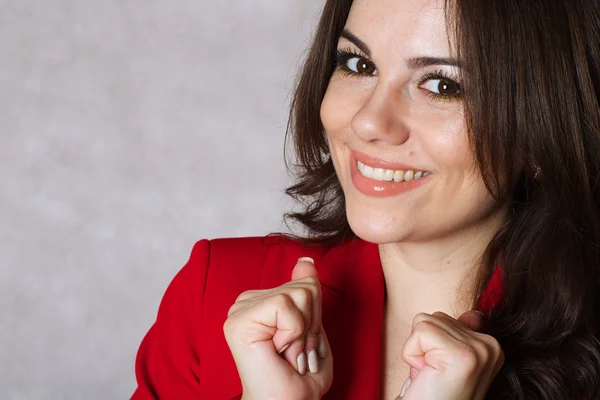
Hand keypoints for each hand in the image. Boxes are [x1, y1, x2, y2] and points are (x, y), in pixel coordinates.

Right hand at [224, 257, 332, 399]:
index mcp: (262, 301)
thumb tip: (305, 260)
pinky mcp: (239, 319)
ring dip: (304, 332)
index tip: (299, 344)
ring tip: (288, 353)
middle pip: (306, 287)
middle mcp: (247, 301)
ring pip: (300, 294)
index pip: (306, 284)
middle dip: (311, 324)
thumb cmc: (298, 378)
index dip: (315, 317)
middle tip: (294, 351)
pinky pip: (286, 305)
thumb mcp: (312, 326)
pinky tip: (279, 350)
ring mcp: (240, 309)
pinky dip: (294, 333)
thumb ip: (307, 291)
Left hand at [398, 311, 503, 399]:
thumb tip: (474, 314)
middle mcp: (490, 345)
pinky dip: (412, 355)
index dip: (431, 345)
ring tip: (431, 375)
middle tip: (433, 375)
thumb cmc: (435, 394)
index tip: (440, 371)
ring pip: (424, 322)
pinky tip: (427, 375)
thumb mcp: (449, 361)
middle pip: (434, 317)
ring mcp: (479, 349)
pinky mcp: (462, 354)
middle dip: (424, 346)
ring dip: (417, 351)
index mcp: (490, 346)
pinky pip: (419, 333)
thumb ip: (460, 335)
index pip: (445, 319)